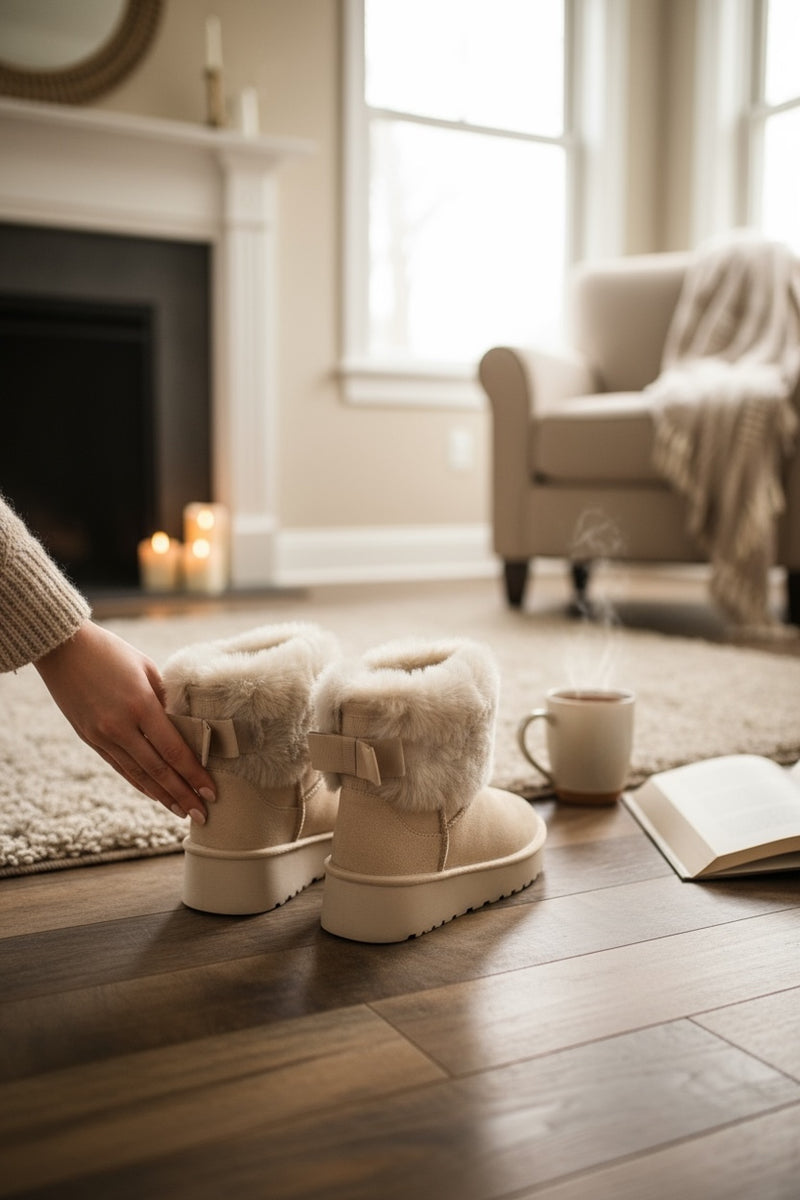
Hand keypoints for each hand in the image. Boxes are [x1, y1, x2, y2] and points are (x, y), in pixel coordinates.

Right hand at [35, 620, 215, 822]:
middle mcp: (120, 726)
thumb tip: (187, 726)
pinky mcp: (89, 738)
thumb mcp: (147, 668)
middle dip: (183, 794)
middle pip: (158, 770)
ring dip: (162, 796)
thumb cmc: (111, 651)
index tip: (211, 791)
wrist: (62, 647)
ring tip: (181, 811)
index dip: (194, 774)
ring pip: (138, 774)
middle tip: (202, 814)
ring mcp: (102, 735)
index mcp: (140, 705)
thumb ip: (167, 699)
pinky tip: (154, 794)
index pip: (174, 750)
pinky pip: (119, 767)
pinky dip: (139, 783)